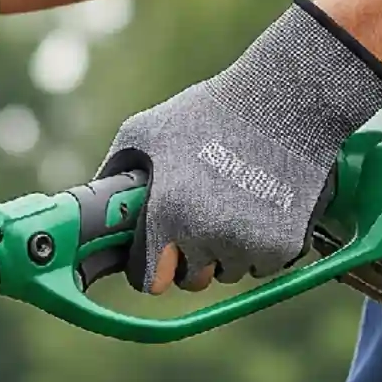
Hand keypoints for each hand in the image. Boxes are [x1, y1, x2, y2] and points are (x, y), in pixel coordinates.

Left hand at [99, 0, 381, 293]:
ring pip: (229, 271)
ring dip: (227, 251)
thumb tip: (96, 201)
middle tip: (199, 221)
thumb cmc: (209, 112)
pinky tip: (261, 206)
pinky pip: (264, 265)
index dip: (150, 268)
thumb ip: (115, 172)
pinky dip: (262, 246)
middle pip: (191, 278)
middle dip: (190, 257)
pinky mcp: (284, 245)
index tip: (156, 256)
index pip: (148, 280)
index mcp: (167, 215)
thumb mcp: (144, 132)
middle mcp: (206, 238)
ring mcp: (248, 245)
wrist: (285, 101)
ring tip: (233, 203)